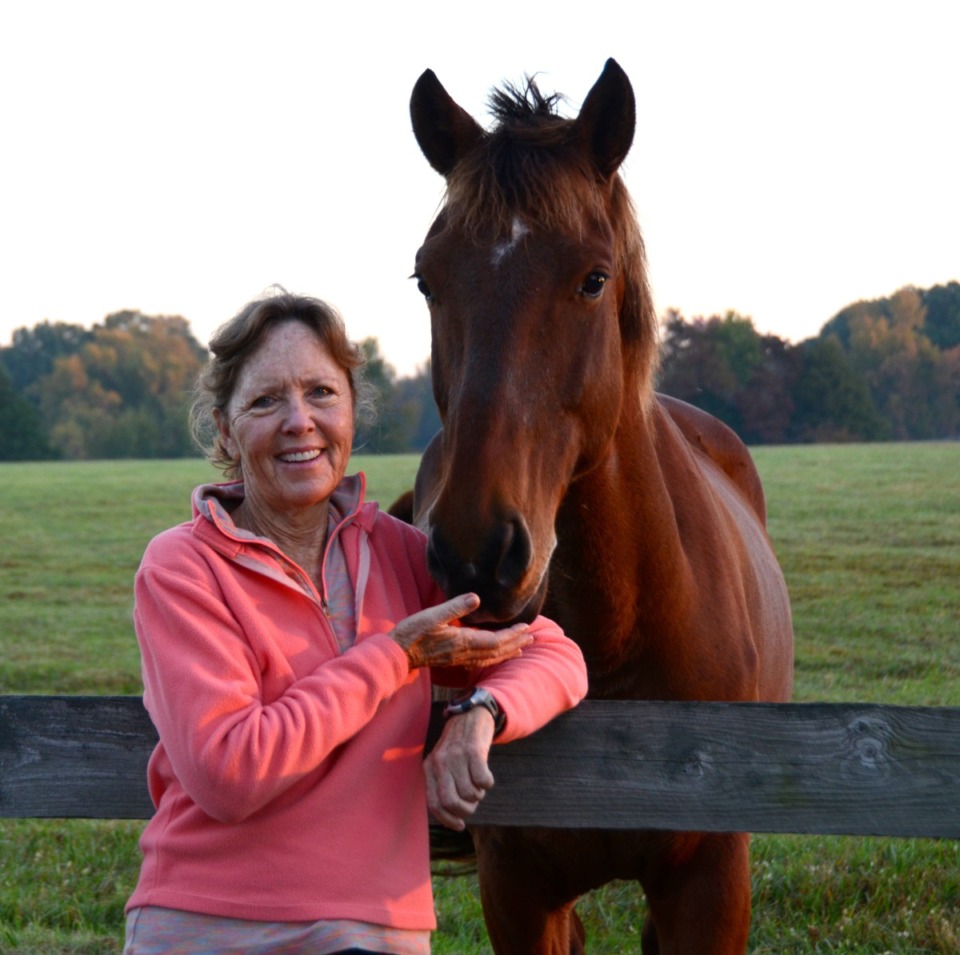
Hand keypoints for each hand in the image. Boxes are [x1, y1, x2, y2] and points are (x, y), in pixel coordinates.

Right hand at [390, 593, 531, 668]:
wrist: (398, 654)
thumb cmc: (413, 632)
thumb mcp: (432, 615)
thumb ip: (455, 607)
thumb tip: (477, 597)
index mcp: (463, 641)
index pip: (495, 641)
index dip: (512, 635)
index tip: (526, 628)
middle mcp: (464, 653)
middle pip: (496, 651)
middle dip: (515, 644)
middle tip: (532, 637)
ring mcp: (459, 659)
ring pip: (490, 658)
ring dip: (507, 653)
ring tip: (521, 649)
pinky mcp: (453, 660)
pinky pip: (480, 662)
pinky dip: (493, 658)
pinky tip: (495, 657)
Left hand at [424, 706, 495, 829]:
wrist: (470, 715)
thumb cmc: (458, 747)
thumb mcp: (442, 763)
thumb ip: (442, 785)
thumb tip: (450, 818)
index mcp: (430, 768)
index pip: (434, 804)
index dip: (447, 820)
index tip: (460, 825)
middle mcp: (440, 762)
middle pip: (451, 801)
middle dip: (465, 811)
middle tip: (472, 804)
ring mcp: (456, 755)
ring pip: (469, 793)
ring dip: (478, 795)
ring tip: (478, 785)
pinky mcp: (474, 750)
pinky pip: (483, 780)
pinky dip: (487, 784)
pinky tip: (486, 778)